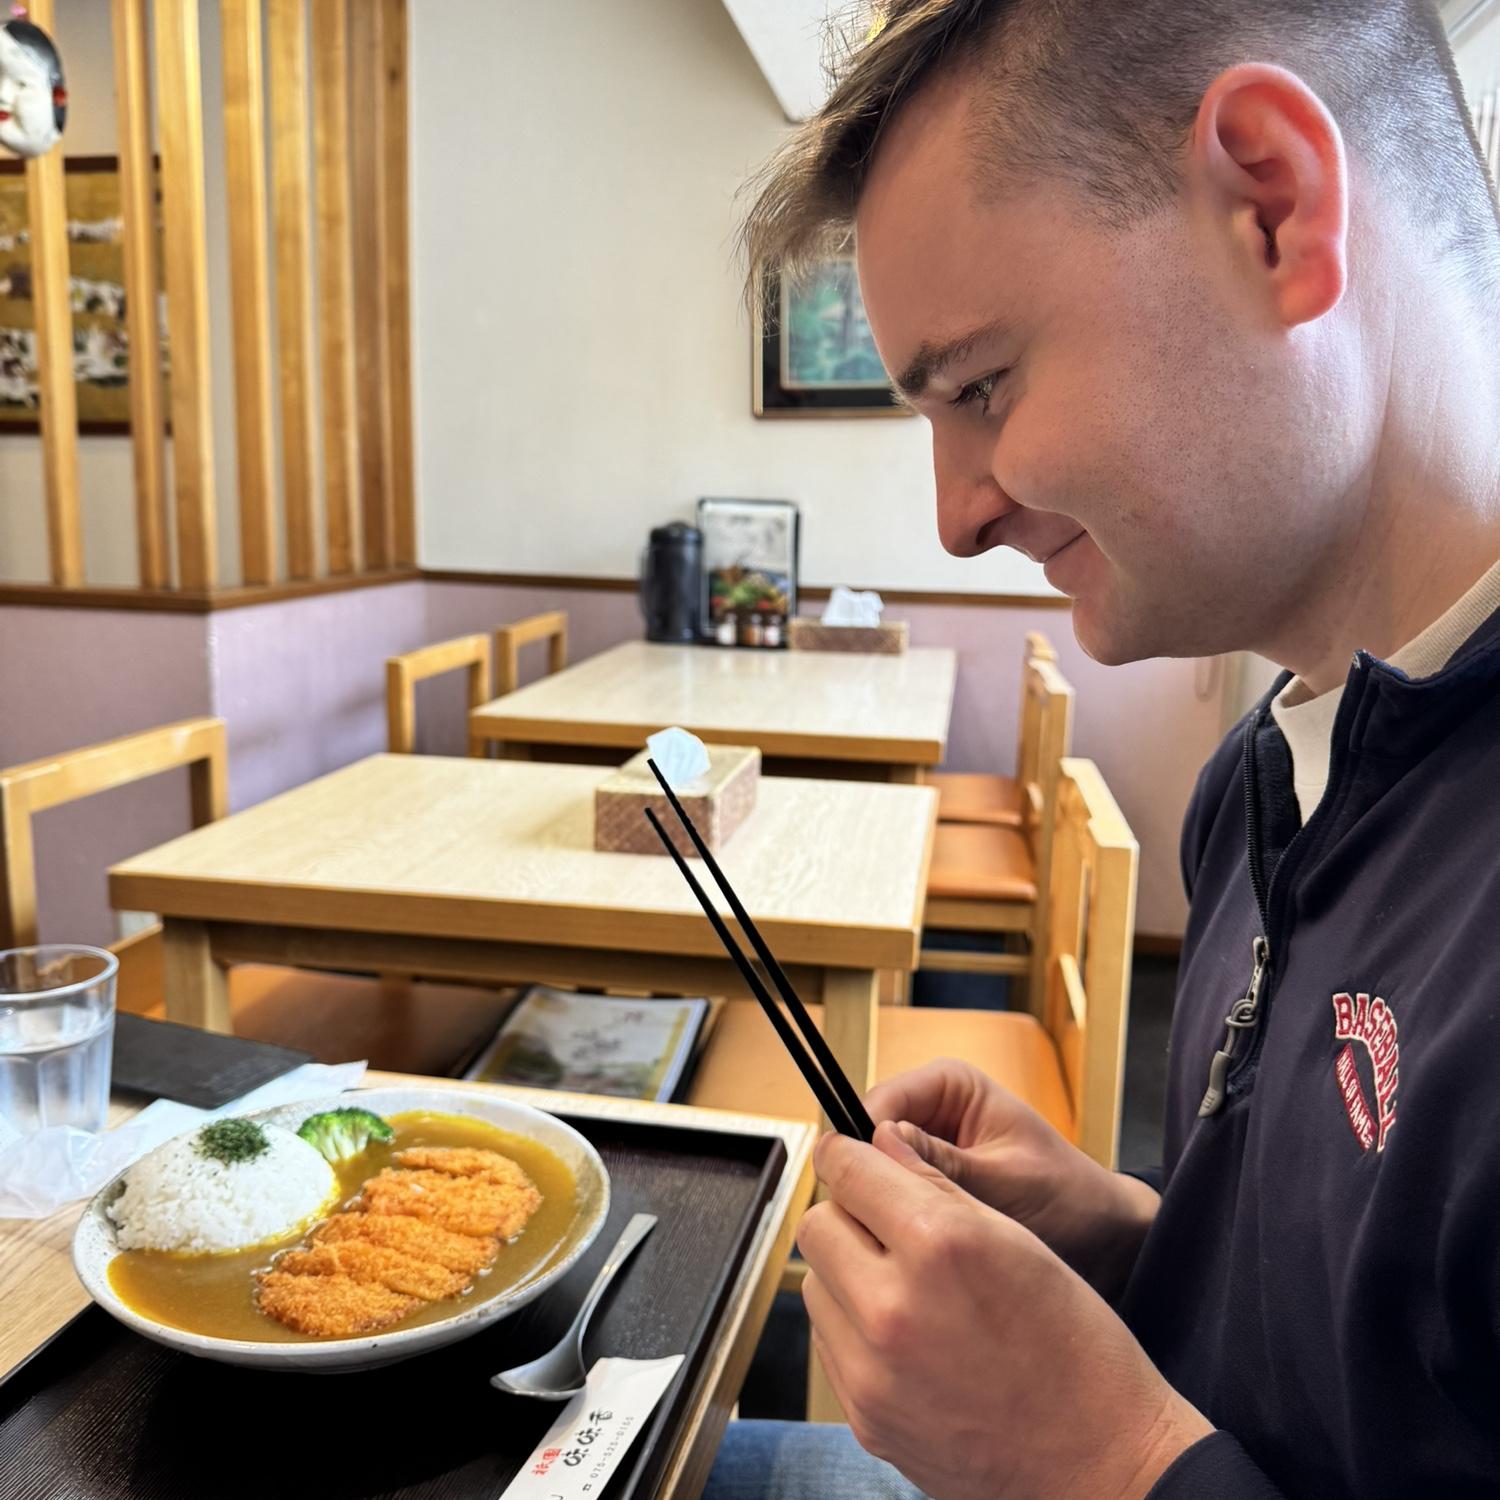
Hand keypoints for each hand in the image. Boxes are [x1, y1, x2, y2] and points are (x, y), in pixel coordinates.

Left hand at [799, 1124, 1210, 1499]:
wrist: (1102, 1463)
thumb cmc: (1077, 1348)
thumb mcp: (1018, 1238)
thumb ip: (938, 1185)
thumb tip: (881, 1144)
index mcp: (937, 1246)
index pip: (847, 1172)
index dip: (847, 1154)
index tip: (849, 1154)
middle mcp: (892, 1308)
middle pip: (817, 1227)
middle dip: (846, 1216)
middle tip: (886, 1224)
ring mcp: (872, 1373)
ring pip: (816, 1286)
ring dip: (847, 1274)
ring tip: (905, 1286)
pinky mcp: (866, 1420)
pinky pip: (831, 1347)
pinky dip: (855, 1330)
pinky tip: (910, 1336)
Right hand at [865, 1059, 1158, 1298]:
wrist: (1101, 1240)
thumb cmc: (1068, 1200)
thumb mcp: (1005, 1182)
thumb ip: (944, 1165)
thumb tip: (878, 1143)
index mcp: (948, 1085)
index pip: (877, 1105)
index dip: (863, 1151)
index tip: (863, 1198)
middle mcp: (928, 1109)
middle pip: (865, 1142)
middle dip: (872, 1186)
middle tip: (884, 1234)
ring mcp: (921, 1149)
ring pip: (872, 1177)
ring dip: (885, 1211)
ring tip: (903, 1249)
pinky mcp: (923, 1185)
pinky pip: (889, 1202)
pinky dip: (896, 1228)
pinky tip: (909, 1256)